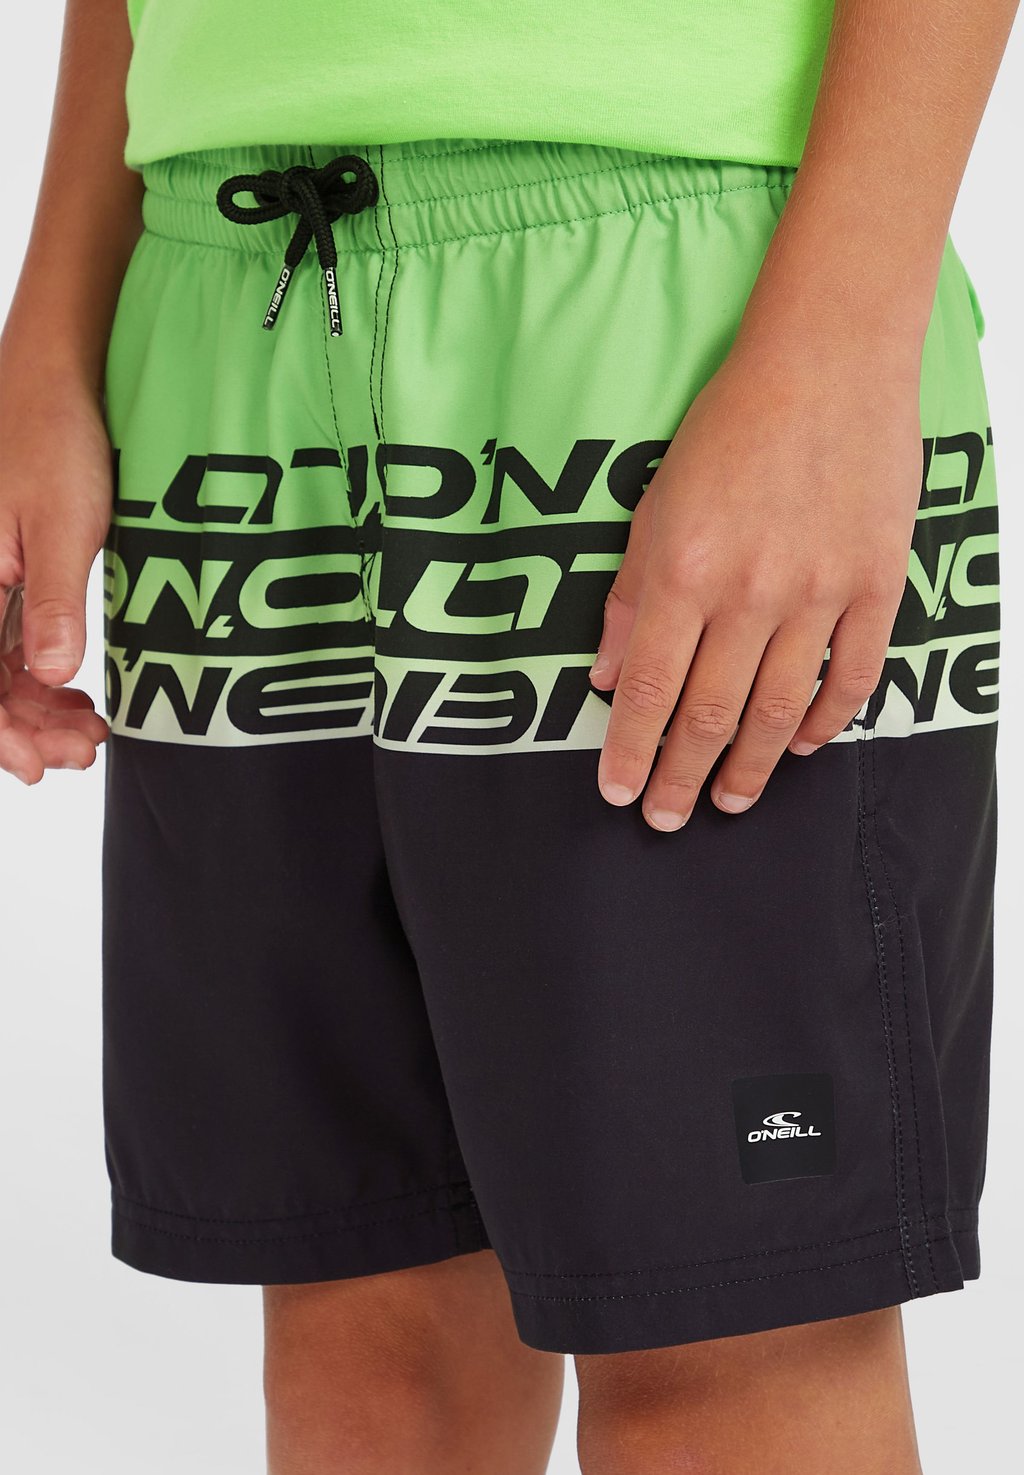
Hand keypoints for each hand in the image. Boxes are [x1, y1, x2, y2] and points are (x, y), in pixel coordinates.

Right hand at [0, 366, 112, 783]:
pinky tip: (77, 697)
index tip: (37, 765)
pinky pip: (8, 646)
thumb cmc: (54, 437)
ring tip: (89, 734)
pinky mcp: (1, 578)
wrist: (55, 382)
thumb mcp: (62, 525)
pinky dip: (41, 680)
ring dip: (37, 711)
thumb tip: (48, 676)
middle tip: (81, 752)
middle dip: (26, 730)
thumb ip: (52, 604)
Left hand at [590, 334, 923, 829]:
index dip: (630, 749)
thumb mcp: (656, 504)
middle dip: (682, 775)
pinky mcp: (875, 583)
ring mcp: (819, 592)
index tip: (618, 791)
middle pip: (710, 713)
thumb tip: (607, 675)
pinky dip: (824, 718)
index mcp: (685, 571)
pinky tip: (800, 743)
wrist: (828, 362)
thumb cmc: (731, 425)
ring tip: (731, 800)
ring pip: (778, 708)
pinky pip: (852, 673)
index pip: (649, 689)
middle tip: (666, 817)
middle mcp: (750, 593)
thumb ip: (631, 596)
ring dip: (750, 765)